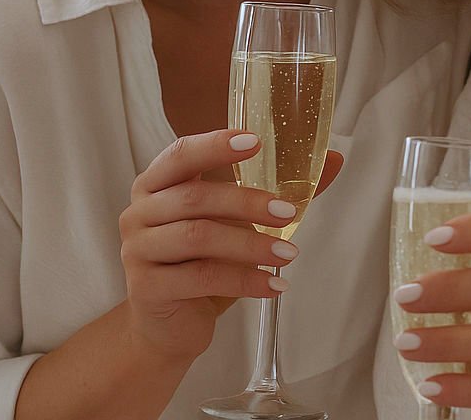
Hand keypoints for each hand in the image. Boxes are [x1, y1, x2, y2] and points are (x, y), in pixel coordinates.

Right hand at [118, 130, 342, 361]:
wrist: (167, 327)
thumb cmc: (201, 264)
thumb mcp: (235, 224)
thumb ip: (277, 192)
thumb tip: (333, 161)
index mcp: (156, 184)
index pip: (181, 154)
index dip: (214, 145)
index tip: (254, 142)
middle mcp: (139, 212)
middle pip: (195, 198)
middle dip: (247, 202)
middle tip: (290, 213)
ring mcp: (138, 250)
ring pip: (199, 237)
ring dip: (250, 245)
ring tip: (289, 255)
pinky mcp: (146, 287)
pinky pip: (201, 278)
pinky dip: (244, 281)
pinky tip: (273, 286)